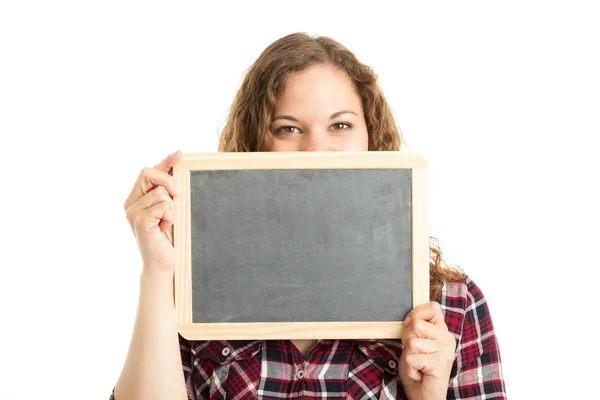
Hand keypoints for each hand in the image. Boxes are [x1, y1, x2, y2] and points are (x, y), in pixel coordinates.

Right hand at [124, 150, 181, 272]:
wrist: (164, 264)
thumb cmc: (169, 238)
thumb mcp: (171, 210)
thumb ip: (170, 192)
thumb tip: (179, 166)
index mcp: (137, 199)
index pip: (149, 172)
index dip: (165, 162)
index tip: (180, 154)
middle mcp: (131, 203)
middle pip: (149, 173)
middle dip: (169, 180)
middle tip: (178, 196)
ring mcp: (133, 211)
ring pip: (161, 192)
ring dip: (172, 208)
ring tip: (168, 224)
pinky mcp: (139, 220)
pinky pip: (163, 205)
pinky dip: (170, 216)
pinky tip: (165, 229)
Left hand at [399, 302, 455, 399]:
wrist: (423, 396)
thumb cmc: (417, 370)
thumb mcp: (414, 345)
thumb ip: (416, 330)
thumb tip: (410, 317)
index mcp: (442, 332)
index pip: (433, 307)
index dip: (416, 313)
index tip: (409, 326)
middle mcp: (447, 339)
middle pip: (416, 323)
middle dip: (406, 339)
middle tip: (414, 355)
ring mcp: (445, 351)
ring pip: (411, 342)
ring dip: (407, 356)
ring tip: (417, 366)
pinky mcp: (440, 363)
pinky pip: (411, 357)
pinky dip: (409, 368)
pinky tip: (419, 374)